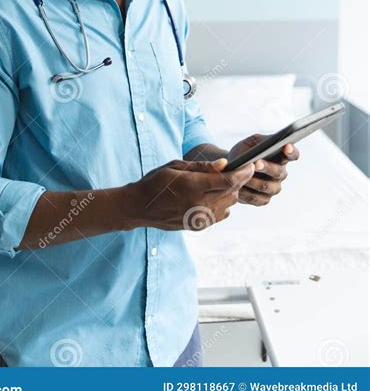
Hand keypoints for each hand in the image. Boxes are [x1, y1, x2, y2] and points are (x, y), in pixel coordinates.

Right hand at [129, 158, 255, 230]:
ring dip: (230, 192)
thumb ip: (202, 167)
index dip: (243, 172)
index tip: (251, 164)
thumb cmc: (156, 181)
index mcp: (193, 187)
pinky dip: (223, 204)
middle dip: (239, 180)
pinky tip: (213, 195)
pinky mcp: (199, 226)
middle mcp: (199, 205)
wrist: (140, 207)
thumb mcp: (176, 166)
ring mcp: (200, 218)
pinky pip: (221, 214)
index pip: (228, 180)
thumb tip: (224, 164)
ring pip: (229, 204)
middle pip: (232, 192)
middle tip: (238, 170)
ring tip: (222, 182)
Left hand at [227, 133, 299, 206]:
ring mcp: (273, 187)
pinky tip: (238, 187)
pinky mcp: (263, 199)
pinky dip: (246, 192)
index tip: (287, 146)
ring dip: (254, 181)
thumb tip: (264, 148)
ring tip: (243, 175)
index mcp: (281, 157)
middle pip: (278, 172)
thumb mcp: (250, 143)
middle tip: (257, 163)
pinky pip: (256, 198)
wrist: (231, 168)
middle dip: (267, 167)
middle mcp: (280, 173)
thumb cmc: (243, 152)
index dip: (291, 151)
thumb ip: (259, 143)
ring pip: (266, 186)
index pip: (292, 154)